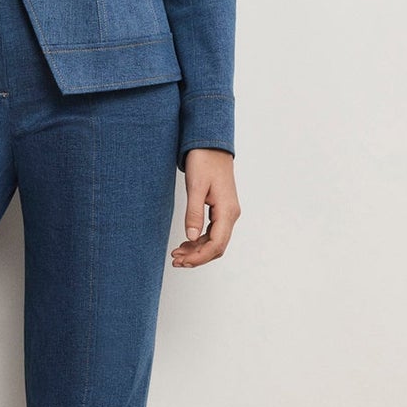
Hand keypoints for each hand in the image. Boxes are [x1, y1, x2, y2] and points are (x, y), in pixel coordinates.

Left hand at [170, 149, 238, 267]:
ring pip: (214, 241)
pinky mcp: (221, 209)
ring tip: (177, 253)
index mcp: (227, 210)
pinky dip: (199, 240)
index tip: (182, 261)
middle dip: (197, 257)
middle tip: (176, 260)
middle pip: (217, 247)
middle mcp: (231, 214)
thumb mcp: (195, 187)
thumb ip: (194, 213)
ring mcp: (227, 212)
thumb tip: (191, 237)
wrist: (211, 145)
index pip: (217, 244)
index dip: (199, 257)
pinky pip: (213, 232)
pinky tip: (186, 242)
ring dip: (197, 250)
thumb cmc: (204, 161)